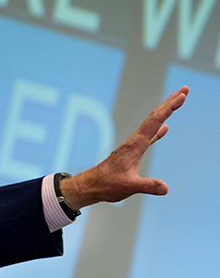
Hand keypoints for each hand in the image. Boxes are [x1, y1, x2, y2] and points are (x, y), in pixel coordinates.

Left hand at [59, 86, 188, 209]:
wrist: (93, 184)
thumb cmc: (108, 184)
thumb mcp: (129, 186)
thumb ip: (147, 186)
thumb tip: (165, 188)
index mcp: (135, 144)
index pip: (155, 121)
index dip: (169, 108)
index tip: (182, 96)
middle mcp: (135, 141)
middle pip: (155, 116)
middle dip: (170, 102)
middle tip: (184, 89)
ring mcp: (134, 145)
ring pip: (152, 124)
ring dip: (165, 112)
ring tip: (176, 101)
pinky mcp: (134, 152)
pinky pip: (149, 136)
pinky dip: (158, 129)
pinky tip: (165, 127)